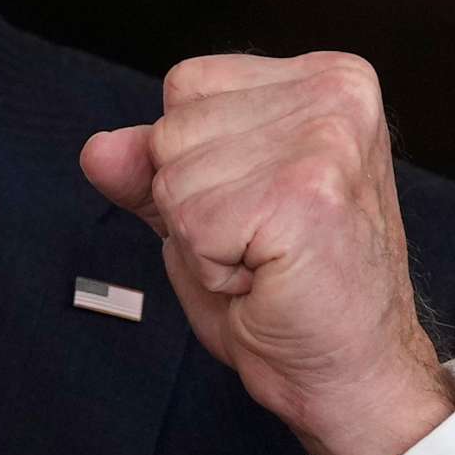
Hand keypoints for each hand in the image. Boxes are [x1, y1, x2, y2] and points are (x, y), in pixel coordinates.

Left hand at [80, 53, 454, 454]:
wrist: (355, 375)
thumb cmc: (294, 296)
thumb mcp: (209, 212)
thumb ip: (152, 170)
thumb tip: (100, 150)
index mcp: (327, 79)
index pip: (187, 84)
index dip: (196, 164)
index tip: (260, 209)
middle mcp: (336, 94)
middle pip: (174, 128)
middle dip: (195, 203)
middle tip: (264, 245)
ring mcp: (325, 139)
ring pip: (173, 176)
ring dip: (203, 240)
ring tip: (268, 262)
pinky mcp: (306, 193)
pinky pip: (190, 224)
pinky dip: (212, 269)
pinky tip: (268, 280)